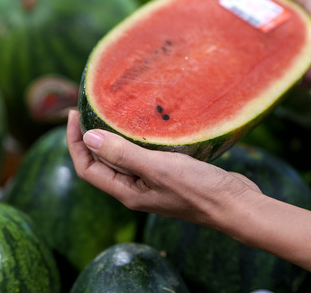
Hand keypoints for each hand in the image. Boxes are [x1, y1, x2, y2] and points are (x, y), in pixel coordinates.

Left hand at [66, 110, 261, 227]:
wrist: (236, 204)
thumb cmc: (198, 190)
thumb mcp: (157, 168)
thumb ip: (122, 154)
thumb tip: (87, 137)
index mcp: (127, 192)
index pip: (87, 168)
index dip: (75, 142)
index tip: (75, 113)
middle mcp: (135, 189)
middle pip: (101, 162)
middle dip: (90, 136)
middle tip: (89, 106)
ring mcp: (152, 183)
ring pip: (123, 157)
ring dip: (114, 136)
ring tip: (111, 110)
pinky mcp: (170, 175)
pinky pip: (144, 155)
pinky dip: (138, 139)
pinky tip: (146, 124)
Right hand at [201, 0, 310, 89]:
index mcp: (275, 8)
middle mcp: (265, 27)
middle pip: (234, 14)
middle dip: (212, 6)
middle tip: (191, 0)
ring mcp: (262, 47)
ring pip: (234, 36)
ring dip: (216, 30)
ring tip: (195, 22)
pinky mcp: (264, 67)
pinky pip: (243, 59)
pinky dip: (228, 54)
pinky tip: (211, 50)